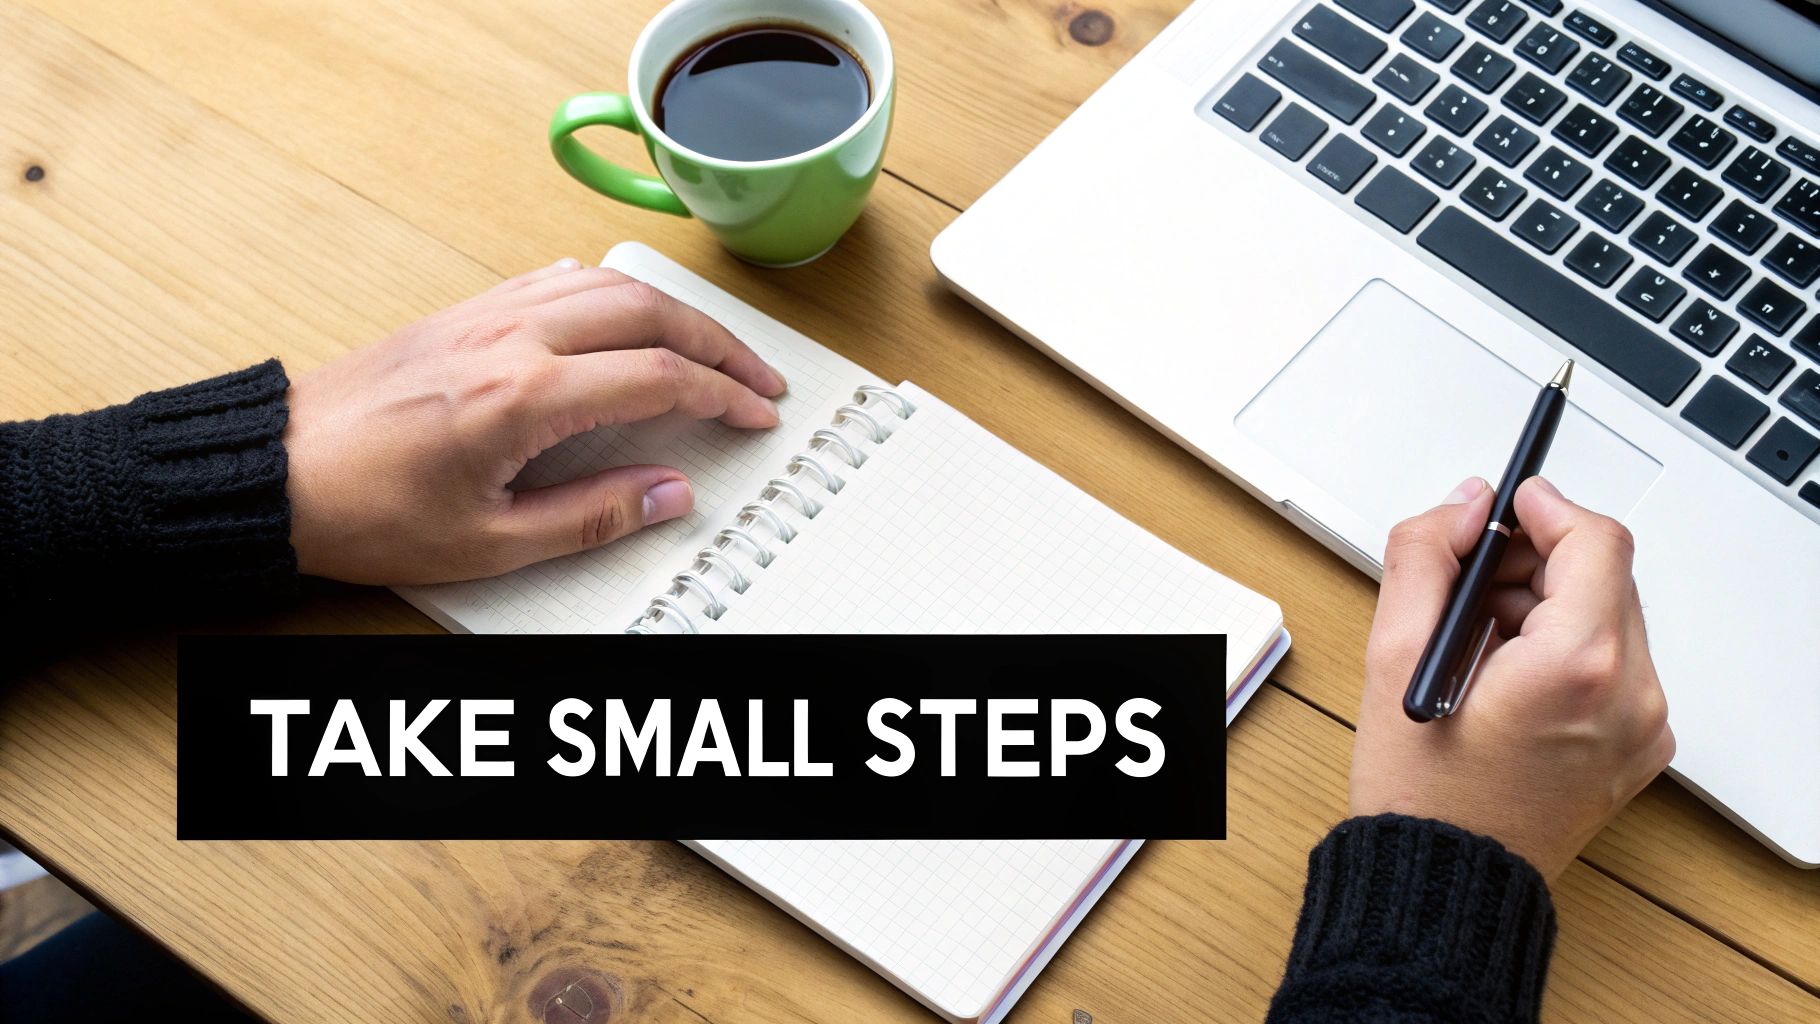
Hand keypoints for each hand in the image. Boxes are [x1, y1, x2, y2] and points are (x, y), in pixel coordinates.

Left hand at [283, 258, 786, 584]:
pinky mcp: (462, 314)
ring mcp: (485, 316)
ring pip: (606, 281)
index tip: (753, 414)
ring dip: (670, 309)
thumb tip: (669, 495)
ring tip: (707, 345)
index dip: (722, 395)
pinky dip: (609, 289)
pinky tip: (623, 313)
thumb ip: (594, 516)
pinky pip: (555, 278)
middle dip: (717, 343)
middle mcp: (510, 339)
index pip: (658, 377)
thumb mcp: (491, 543)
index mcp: (524, 397)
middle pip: (647, 312)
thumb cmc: (365, 512)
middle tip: (755, 376)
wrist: (277, 474)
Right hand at [1349, 476, 1674, 879]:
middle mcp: (1631, 695)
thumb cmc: (1420, 790)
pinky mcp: (1639, 748)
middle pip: (1604, 576)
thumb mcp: (1394, 654)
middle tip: (1470, 584)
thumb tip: (1464, 506)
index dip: (1547, 509)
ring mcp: (1643, 727)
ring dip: (1549, 606)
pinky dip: (1566, 651)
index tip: (1511, 505)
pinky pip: (1615, 667)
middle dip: (1538, 563)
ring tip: (1479, 643)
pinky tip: (1506, 678)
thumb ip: (1426, 555)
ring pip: (1610, 619)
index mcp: (1578, 664)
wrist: (1445, 881)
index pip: (1595, 540)